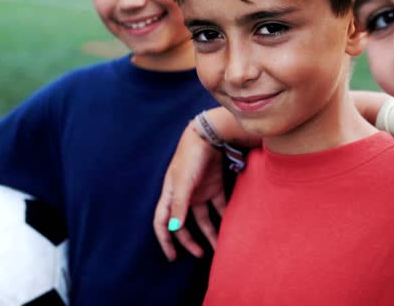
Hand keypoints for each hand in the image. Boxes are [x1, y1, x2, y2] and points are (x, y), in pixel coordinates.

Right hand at [154, 120, 227, 260]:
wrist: (208, 136)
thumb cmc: (190, 158)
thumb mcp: (183, 183)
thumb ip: (179, 206)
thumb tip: (174, 228)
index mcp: (170, 195)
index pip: (162, 222)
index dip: (165, 240)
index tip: (172, 257)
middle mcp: (183, 196)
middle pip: (184, 224)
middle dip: (190, 241)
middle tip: (201, 255)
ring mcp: (199, 192)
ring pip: (203, 219)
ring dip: (210, 232)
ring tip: (220, 247)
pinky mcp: (214, 186)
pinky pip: (219, 207)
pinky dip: (224, 216)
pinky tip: (231, 227)